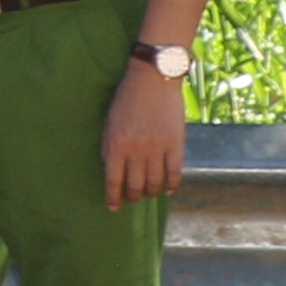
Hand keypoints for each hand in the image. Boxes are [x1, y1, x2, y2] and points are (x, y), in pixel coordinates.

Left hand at [103, 54, 189, 206]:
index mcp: (116, 144)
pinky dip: (171, 185)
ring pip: (155, 183)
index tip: (113, 207)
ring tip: (147, 194)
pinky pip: (175, 173)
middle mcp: (136, 150)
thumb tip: (112, 172)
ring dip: (150, 193)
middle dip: (132, 197)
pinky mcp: (176, 144)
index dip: (113, 197)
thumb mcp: (110, 123)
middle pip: (135, 186)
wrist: (152, 79)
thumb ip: (110, 148)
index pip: (113, 180)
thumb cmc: (126, 100)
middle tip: (132, 199)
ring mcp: (158, 148)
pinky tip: (168, 190)